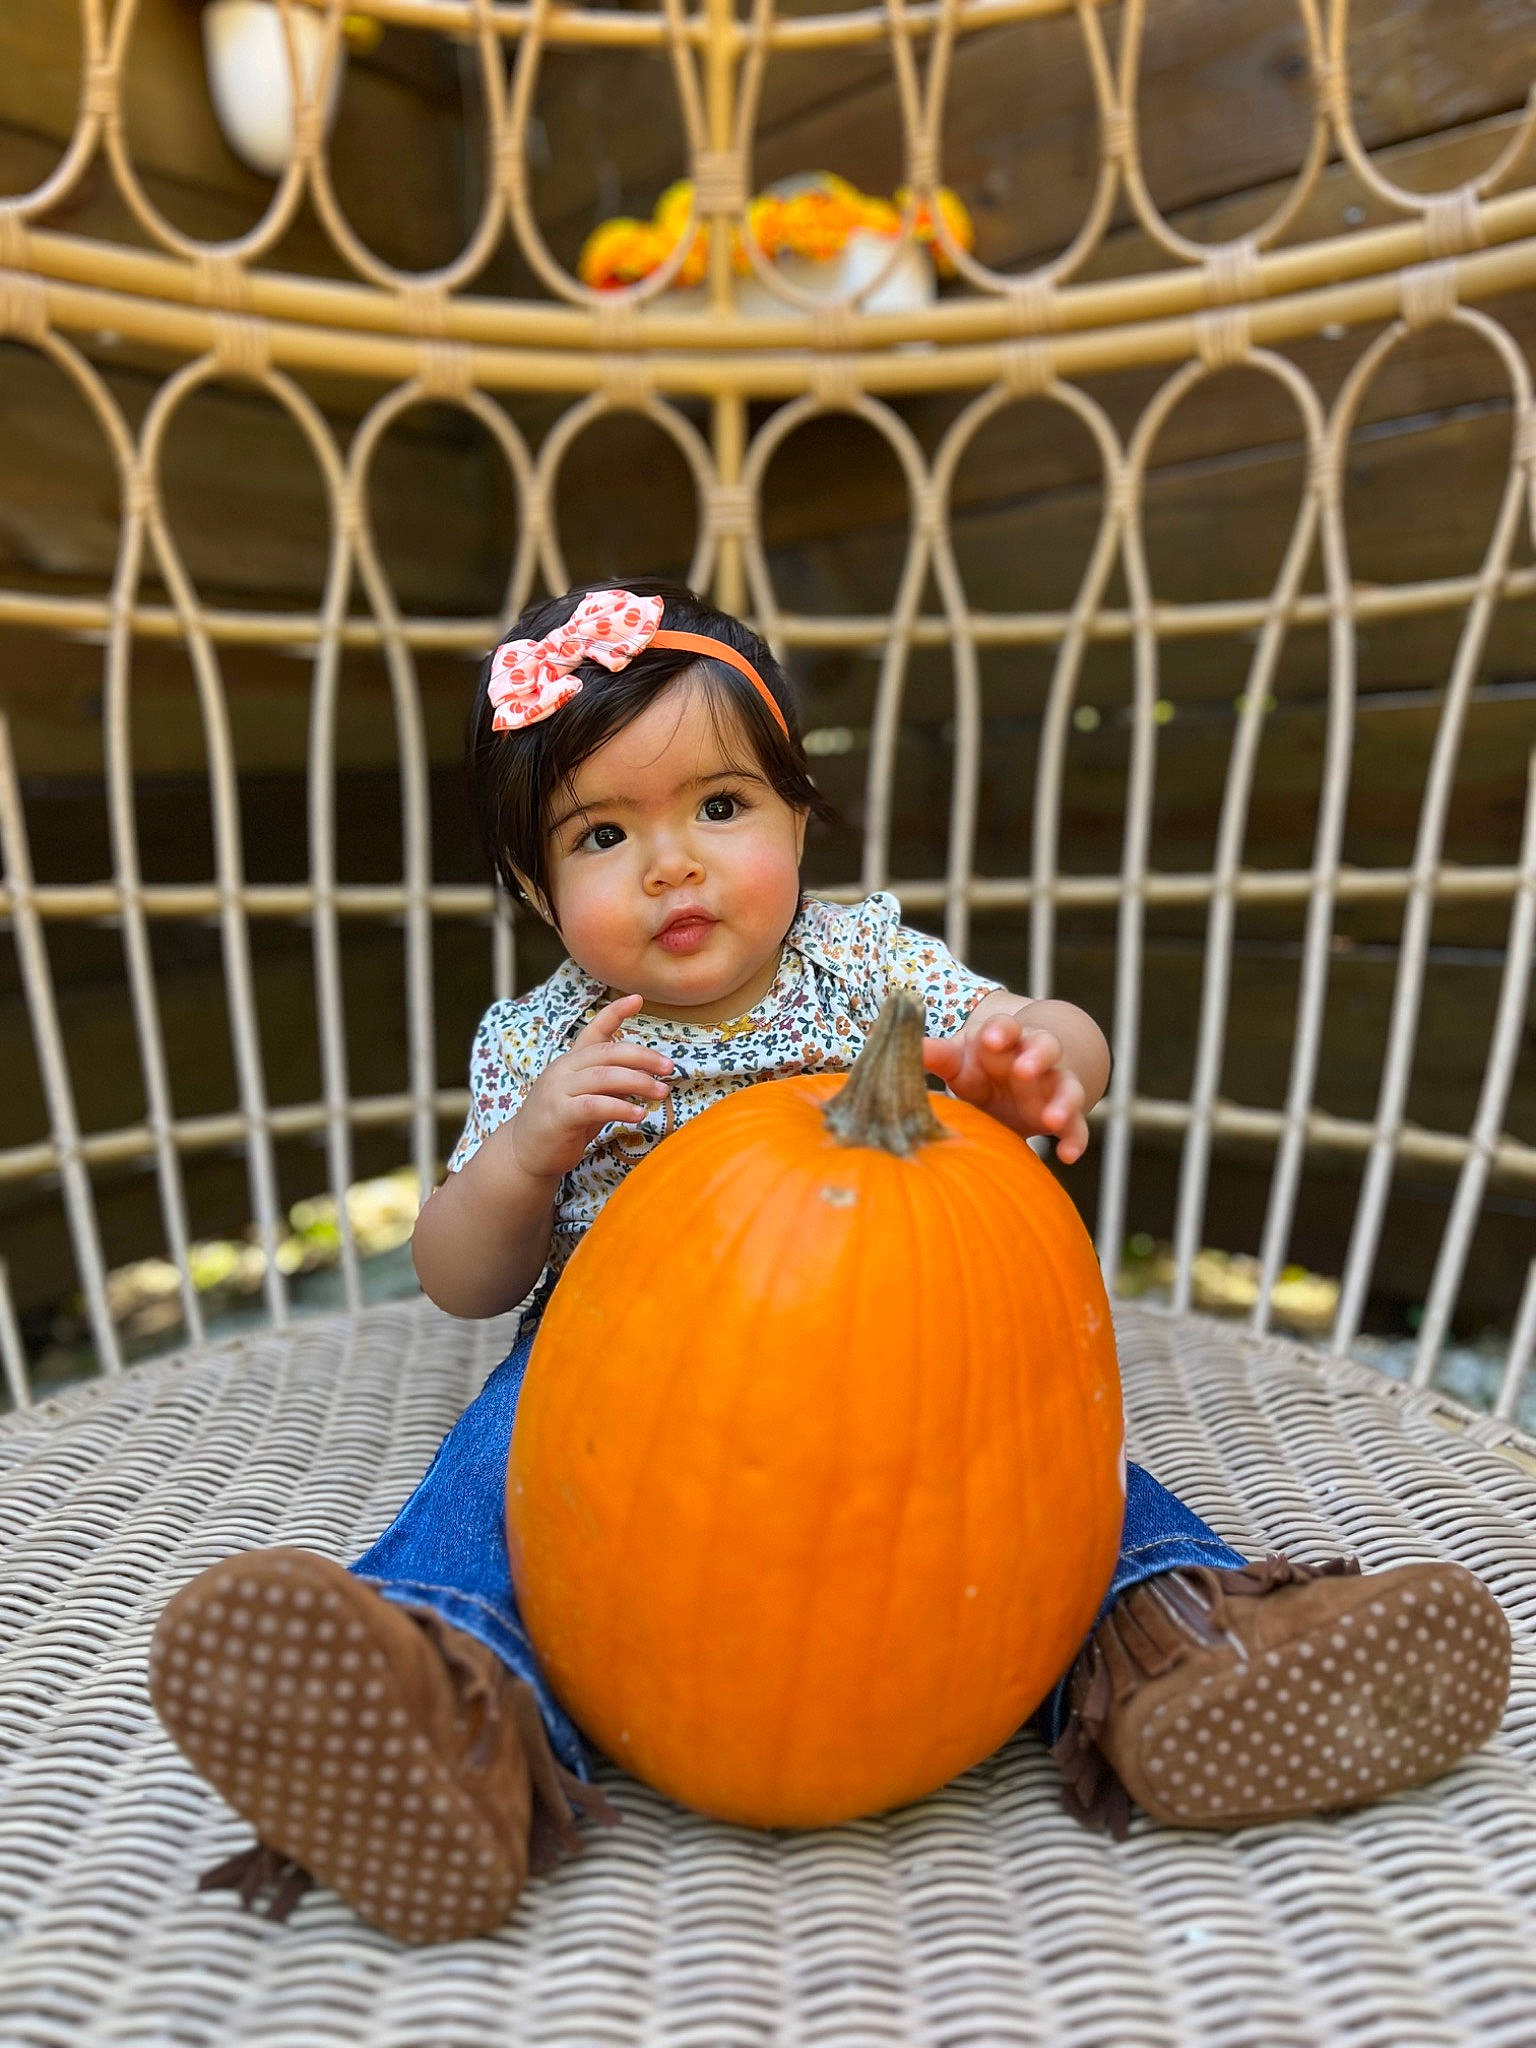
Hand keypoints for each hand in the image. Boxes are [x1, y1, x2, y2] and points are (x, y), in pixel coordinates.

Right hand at [508, 993, 672, 1181]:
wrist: (524, 1154)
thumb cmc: (562, 1124)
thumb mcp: (589, 1098)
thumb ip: (611, 1085)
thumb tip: (645, 1077)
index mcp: (571, 1061)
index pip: (593, 1030)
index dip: (615, 1013)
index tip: (637, 999)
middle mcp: (563, 1070)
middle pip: (607, 1052)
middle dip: (642, 1057)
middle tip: (668, 1067)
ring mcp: (558, 1090)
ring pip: (604, 1076)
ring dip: (638, 1082)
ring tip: (661, 1092)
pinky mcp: (559, 1115)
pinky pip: (594, 1105)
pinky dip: (620, 1107)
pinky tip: (639, 1114)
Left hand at [922, 1010, 1090, 1162]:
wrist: (1013, 1082)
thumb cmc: (979, 1066)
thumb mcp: (956, 1061)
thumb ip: (937, 1056)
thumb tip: (907, 1047)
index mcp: (1004, 1040)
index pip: (1006, 1027)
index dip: (1000, 1031)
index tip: (990, 1039)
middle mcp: (1033, 1058)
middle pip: (1045, 1046)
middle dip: (1037, 1055)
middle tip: (1024, 1069)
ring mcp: (1052, 1086)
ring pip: (1068, 1086)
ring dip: (1064, 1100)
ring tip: (1053, 1119)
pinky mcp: (1062, 1115)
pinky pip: (1077, 1126)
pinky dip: (1076, 1139)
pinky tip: (1069, 1155)